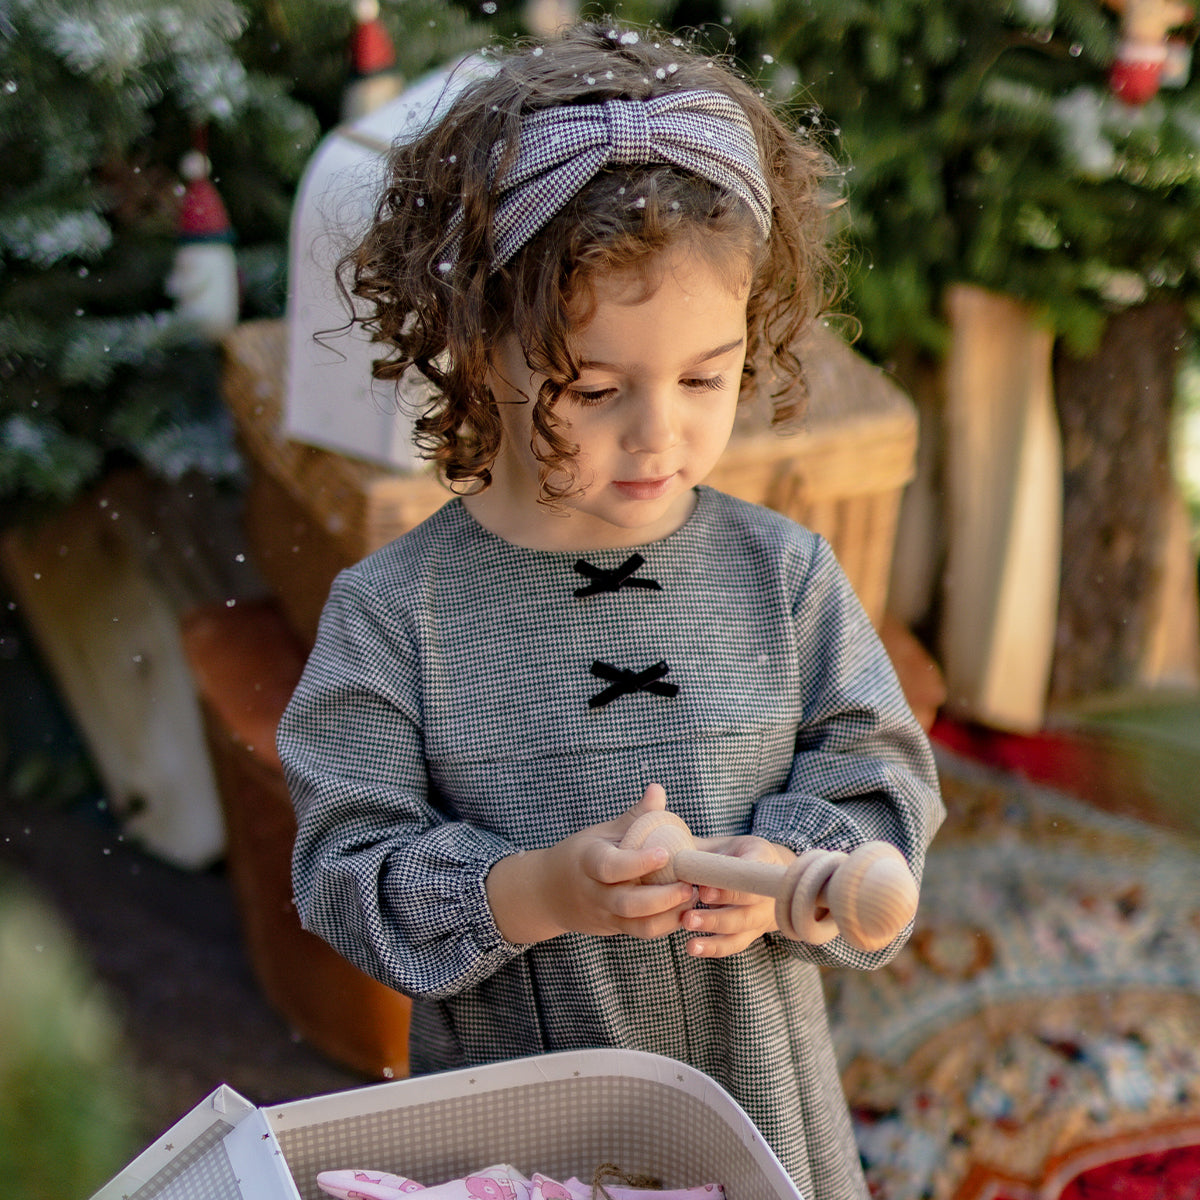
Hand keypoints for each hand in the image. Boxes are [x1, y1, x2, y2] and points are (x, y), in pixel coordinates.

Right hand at [486, 783, 695, 944]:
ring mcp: (604, 915)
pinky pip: (642, 933)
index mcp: (588, 862)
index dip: (638, 862)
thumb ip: (634, 816)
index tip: (665, 854)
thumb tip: (658, 789)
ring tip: (692, 897)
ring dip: (669, 915)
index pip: (611, 867)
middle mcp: (594, 893)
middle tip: (690, 885)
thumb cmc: (582, 854)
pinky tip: (684, 910)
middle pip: (627, 903)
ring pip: (637, 926)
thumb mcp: (602, 832)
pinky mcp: (614, 929)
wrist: (548, 893)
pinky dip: (666, 925)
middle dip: (662, 898)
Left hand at [679, 834, 795, 958]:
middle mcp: (767, 891)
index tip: (704, 892)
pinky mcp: (751, 933)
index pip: (751, 874)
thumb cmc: (738, 855)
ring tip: (687, 931)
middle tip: (689, 917)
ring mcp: (761, 915)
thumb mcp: (727, 843)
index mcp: (763, 860)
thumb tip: (666, 849)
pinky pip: (735, 943)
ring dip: (713, 930)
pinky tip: (692, 948)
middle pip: (745, 907)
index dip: (729, 886)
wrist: (767, 879)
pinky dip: (714, 947)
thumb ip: (701, 849)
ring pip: (739, 927)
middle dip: (717, 914)